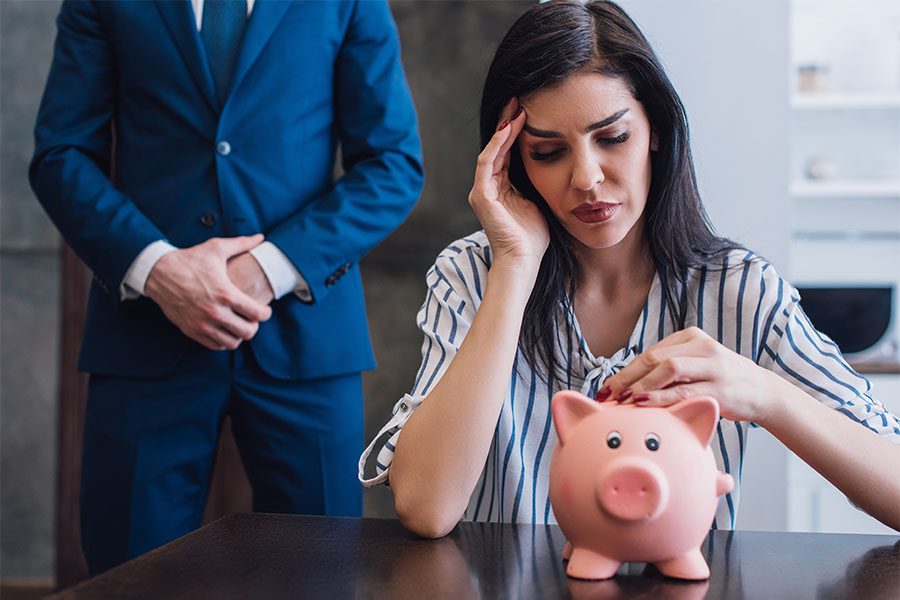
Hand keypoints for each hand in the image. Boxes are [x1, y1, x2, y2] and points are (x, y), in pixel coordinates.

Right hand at [145, 235, 272, 350]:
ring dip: (239, 335)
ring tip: (238, 324)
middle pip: (248, 332)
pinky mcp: (191, 330)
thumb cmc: (190, 259)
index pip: (258, 314)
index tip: (265, 310)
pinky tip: (224, 329)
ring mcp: (202, 324)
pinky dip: (223, 340)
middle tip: (252, 318)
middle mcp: (215, 312)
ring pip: (232, 343)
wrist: (158, 272)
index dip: (266, 313)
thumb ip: (241, 244)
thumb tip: (260, 237)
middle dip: (254, 325)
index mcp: (226, 294)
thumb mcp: (216, 248)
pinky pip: (214, 345)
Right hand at [468, 98, 548, 270]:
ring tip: (517, 108)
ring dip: (503, 128)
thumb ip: (540, 184)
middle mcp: (488, 187)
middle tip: (520, 99)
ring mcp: (482, 191)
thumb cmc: (534, 239)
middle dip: (508, 123)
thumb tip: (556, 165)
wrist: (524, 262)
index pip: (507, 153)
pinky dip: (498, 144)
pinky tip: (510, 128)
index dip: (517, 132)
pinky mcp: (481, 196)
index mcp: (502, 189)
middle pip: (497, 147)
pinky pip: (488, 162)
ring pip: (492, 150)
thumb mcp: (540, 203)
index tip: (530, 111)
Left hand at [598, 327, 780, 422]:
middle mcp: (701, 347)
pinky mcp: (719, 388)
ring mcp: (712, 366)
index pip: (650, 353)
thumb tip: (628, 387)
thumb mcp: (695, 365)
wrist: (761, 391)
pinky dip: (660, 398)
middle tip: (607, 395)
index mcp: (691, 337)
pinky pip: (684, 391)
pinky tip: (644, 404)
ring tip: (622, 400)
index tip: (606, 387)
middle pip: (654, 358)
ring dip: (641, 386)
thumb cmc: (721, 381)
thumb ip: (668, 370)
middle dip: (626, 378)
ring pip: (668, 370)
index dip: (625, 370)